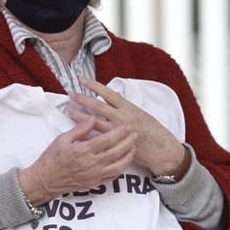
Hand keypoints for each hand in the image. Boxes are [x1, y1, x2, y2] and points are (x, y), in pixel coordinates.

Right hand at [18, 118, 137, 205]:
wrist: (44, 180)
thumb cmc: (51, 158)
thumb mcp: (62, 139)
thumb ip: (80, 129)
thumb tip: (92, 118)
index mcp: (83, 150)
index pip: (107, 139)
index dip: (120, 132)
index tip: (127, 126)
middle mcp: (91, 164)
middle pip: (116, 151)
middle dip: (128, 142)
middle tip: (135, 133)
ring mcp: (94, 175)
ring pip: (118, 166)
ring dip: (128, 156)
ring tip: (133, 147)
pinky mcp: (94, 183)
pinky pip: (112, 177)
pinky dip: (121, 169)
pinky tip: (123, 161)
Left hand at [68, 80, 188, 177]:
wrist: (160, 149)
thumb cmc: (153, 130)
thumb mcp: (141, 113)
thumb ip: (126, 106)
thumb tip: (114, 96)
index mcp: (128, 107)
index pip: (108, 93)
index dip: (94, 86)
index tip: (82, 80)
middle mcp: (121, 117)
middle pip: (97, 106)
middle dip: (82, 99)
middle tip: (70, 94)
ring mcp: (116, 130)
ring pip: (93, 121)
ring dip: (80, 115)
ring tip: (69, 109)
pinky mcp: (114, 143)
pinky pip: (97, 136)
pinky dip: (86, 131)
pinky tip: (76, 129)